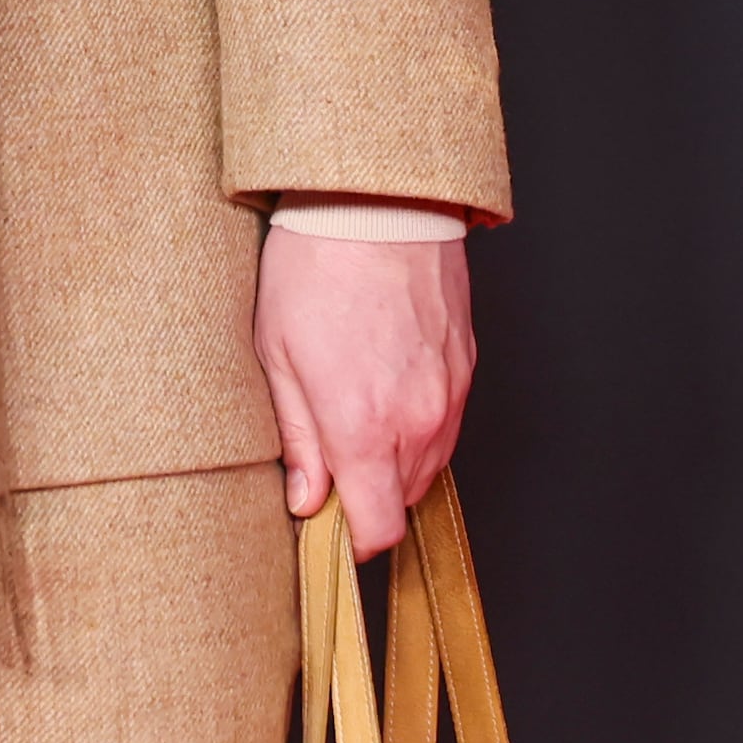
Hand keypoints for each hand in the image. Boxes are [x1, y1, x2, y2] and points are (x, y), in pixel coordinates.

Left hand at [256, 218, 474, 555]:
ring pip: (429, 466)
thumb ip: (298, 439)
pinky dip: (418, 425)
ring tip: (354, 411)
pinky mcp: (466, 368)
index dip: (353, 540)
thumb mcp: (276, 355)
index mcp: (364, 427)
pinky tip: (384, 386)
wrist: (375, 202)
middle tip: (329, 457)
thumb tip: (307, 500)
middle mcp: (416, 421)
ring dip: (395, 461)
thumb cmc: (314, 269)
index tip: (328, 524)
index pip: (379, 529)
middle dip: (368, 496)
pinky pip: (446, 424)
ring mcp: (448, 396)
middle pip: (404, 502)